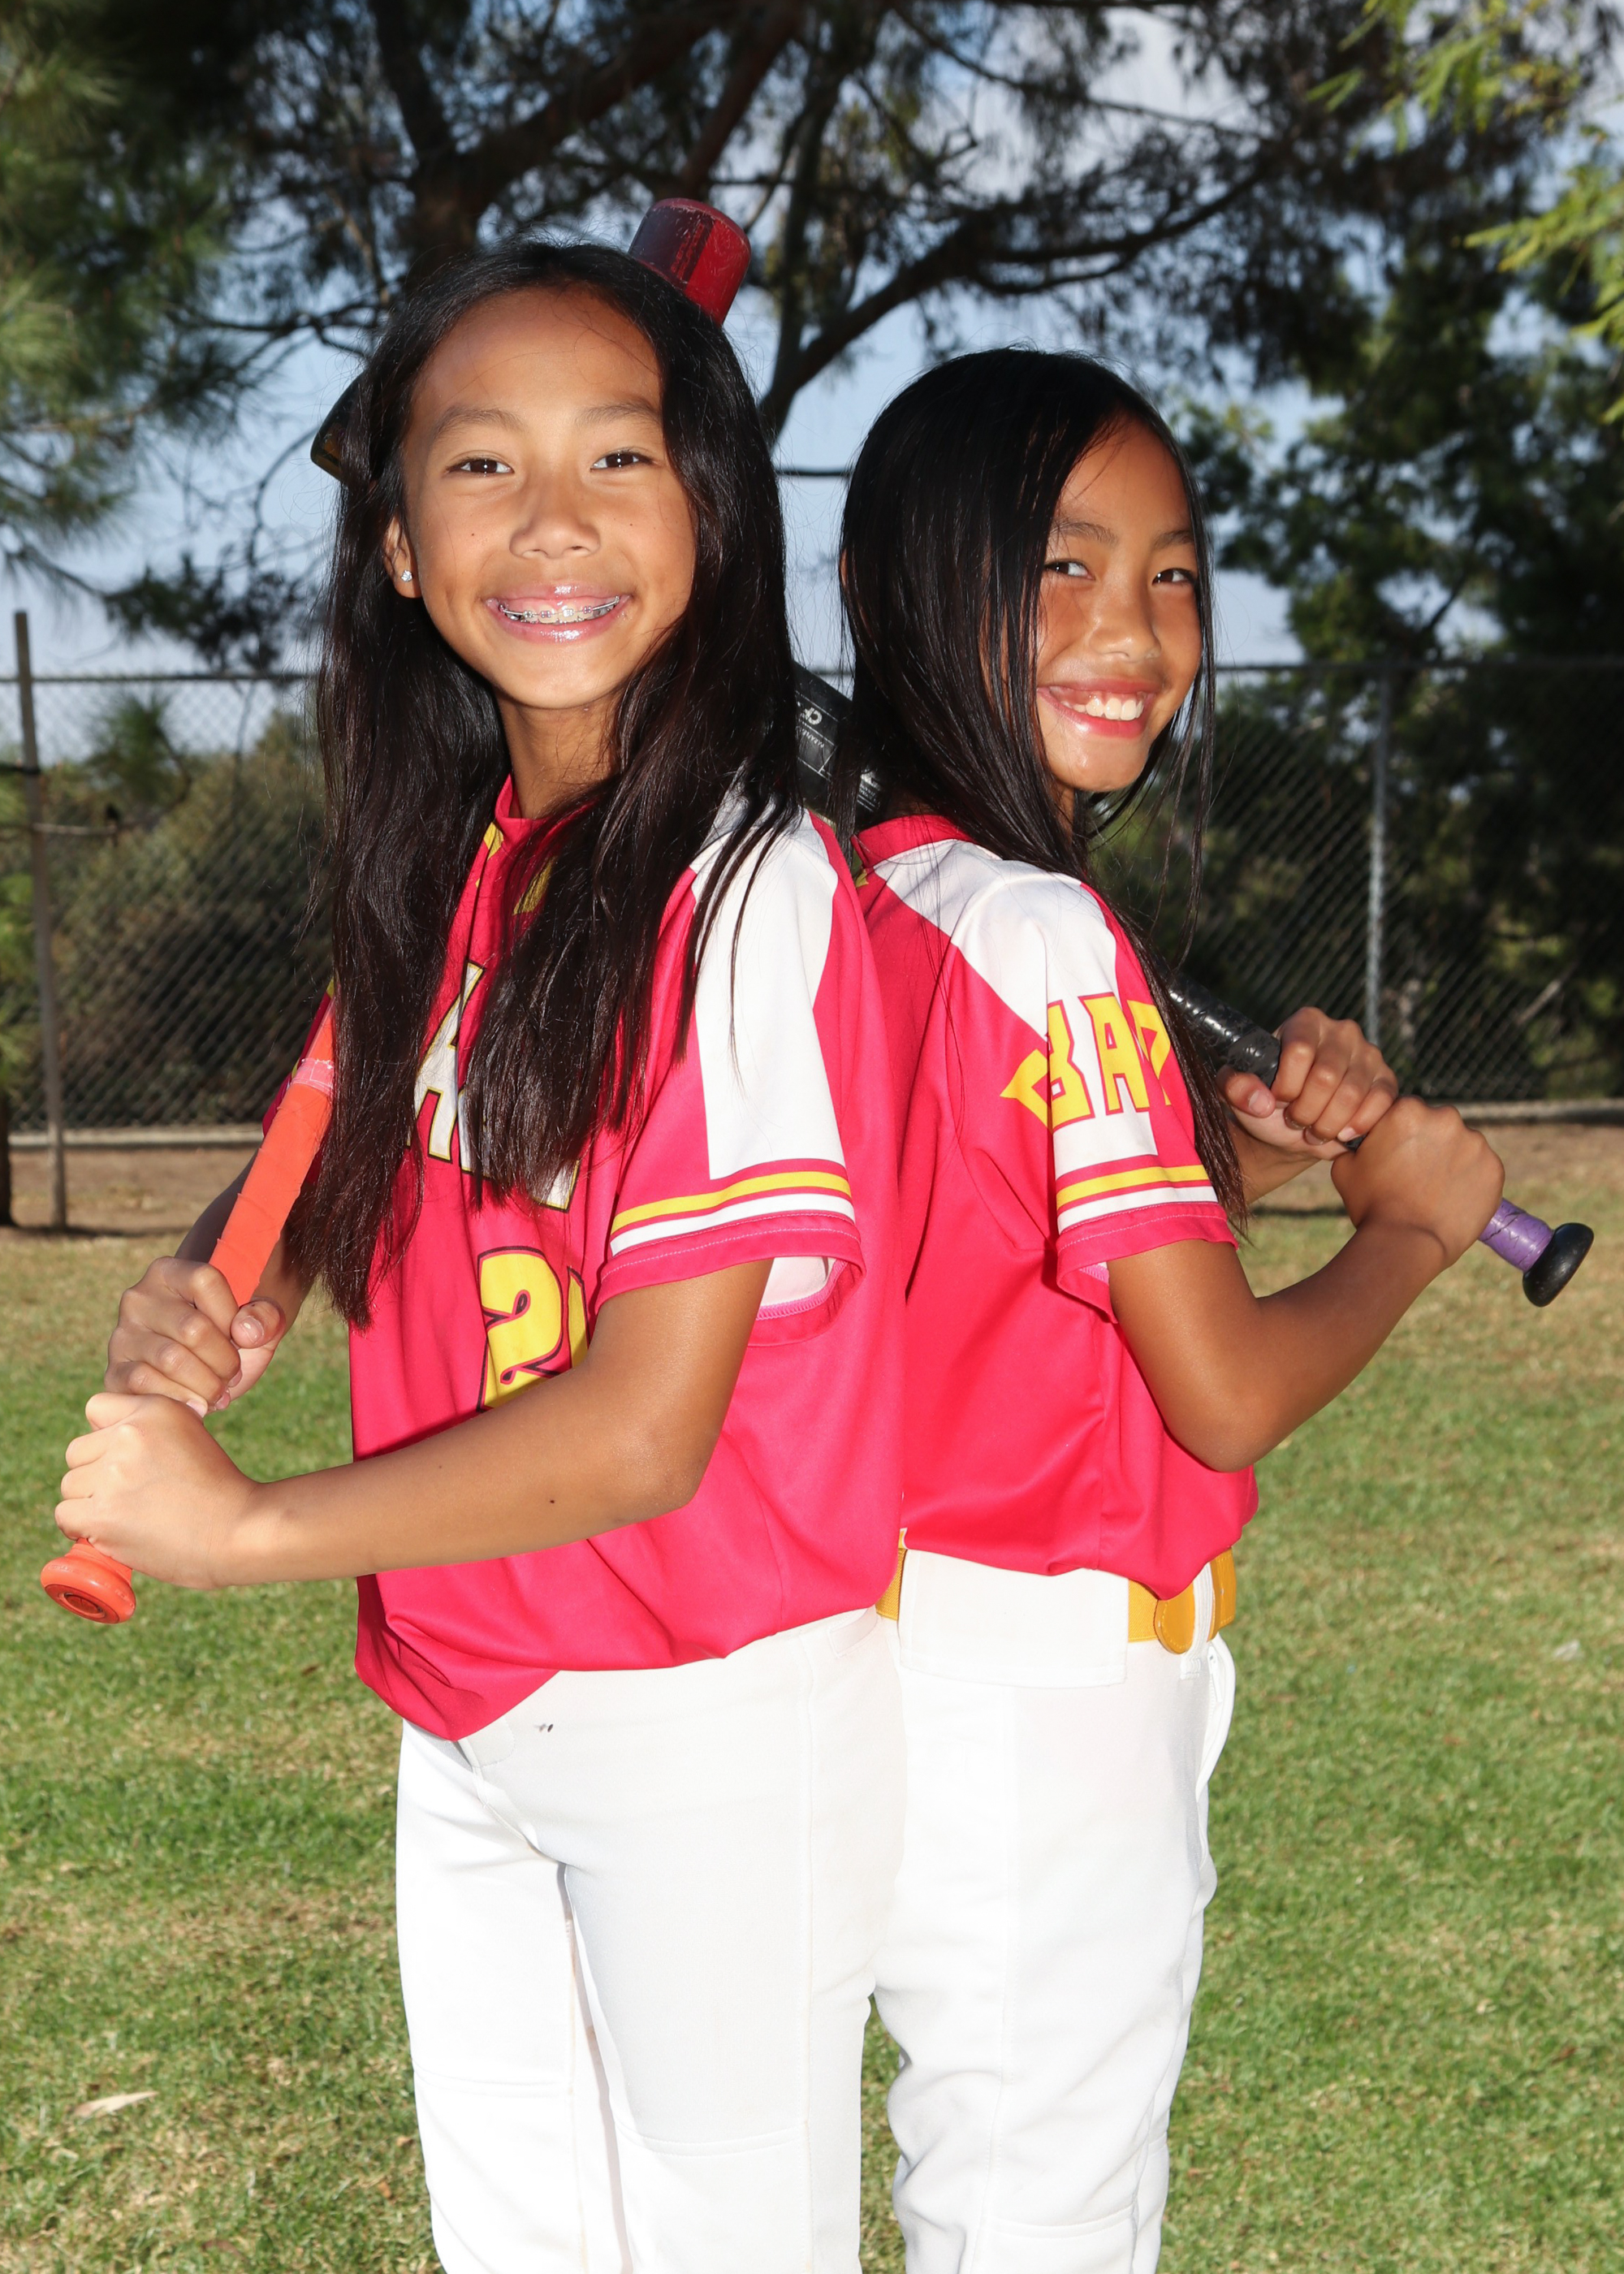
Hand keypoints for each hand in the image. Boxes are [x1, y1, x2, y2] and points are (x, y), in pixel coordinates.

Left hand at [57, 1394, 268, 1589]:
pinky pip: (66, 1515)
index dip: (105, 1435)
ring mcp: (114, 1473)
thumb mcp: (191, 1436)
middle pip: (77, 1452)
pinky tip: (107, 1531)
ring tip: (127, 1515)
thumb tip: (106, 1442)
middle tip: (129, 1495)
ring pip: (70, 1485)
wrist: (240, 1530)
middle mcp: (130, 1434)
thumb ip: (150, 1430)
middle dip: (95, 1473)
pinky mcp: (104, 1513)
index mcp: (155, 1409)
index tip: (125, 1458)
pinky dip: (81, 1527)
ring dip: (89, 1503)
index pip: (96, 1408)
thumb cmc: (219, 1492)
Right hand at [106, 1258, 286, 1414]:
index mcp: (169, 1272)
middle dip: (225, 1360)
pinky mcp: (115, 1372)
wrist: (199, 1377)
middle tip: (233, 1375)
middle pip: (192, 1328)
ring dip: (207, 1385)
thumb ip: (266, 1317)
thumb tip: (246, 1332)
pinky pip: (146, 1384)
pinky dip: (181, 1400)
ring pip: (171, 1360)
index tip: (242, 1338)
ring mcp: (123, 1335)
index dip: (232, 1314)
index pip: (205, 1280)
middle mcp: (138, 1298)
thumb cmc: (230, 1341)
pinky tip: (198, 1405)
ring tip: (219, 1392)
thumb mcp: (258, 1324)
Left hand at [1223, 1006, 1398, 1157]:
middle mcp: (1342, 1031)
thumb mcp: (1237, 1093)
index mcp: (1305, 1023)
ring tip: (1314, 1130)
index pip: (1300, 1051)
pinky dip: (1357, 1125)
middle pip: (1327, 1076)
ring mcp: (1369, 1054)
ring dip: (1328, 1123)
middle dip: (1306, 1111)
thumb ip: (1234, 1086)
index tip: (1278, 1100)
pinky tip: (1340, 1133)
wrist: (1294, 1130)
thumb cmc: (1266, 1103)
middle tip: (1296, 1121)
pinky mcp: (1387, 1080)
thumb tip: (1260, 1100)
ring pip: (1352, 1094)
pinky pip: (1379, 1103)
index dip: (1286, 1086)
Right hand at [1332, 1097, 1503, 1267]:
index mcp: (1408, 1109)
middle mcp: (1446, 1117)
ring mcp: (1475, 1143)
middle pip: (1438, 1124)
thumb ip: (1356, 1143)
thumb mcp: (1346, 1165)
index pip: (1407, 1111)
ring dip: (1452, 1161)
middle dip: (1429, 1144)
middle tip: (1415, 1176)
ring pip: (1463, 1146)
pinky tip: (1452, 1200)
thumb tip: (1355, 1138)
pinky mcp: (1494, 1168)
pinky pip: (1482, 1169)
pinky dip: (1471, 1181)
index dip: (1400, 1134)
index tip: (1397, 1155)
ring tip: (1434, 1192)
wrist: (1406, 1244)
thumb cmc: (1371, 1204)